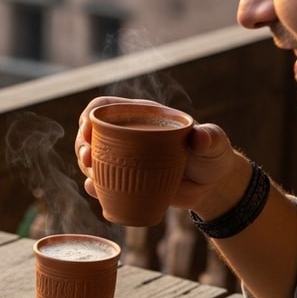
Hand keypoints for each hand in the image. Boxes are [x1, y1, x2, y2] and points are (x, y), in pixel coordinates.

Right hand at [75, 97, 247, 217]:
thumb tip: (201, 137)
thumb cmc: (213, 156)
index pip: (105, 108)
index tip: (88, 131)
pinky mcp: (125, 183)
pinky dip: (94, 187)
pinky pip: (102, 183)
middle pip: (91, 134)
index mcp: (142, 117)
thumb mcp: (214, 143)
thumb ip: (210, 137)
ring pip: (92, 159)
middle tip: (87, 158)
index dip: (91, 116)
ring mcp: (124, 161)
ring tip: (91, 175)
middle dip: (82, 144)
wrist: (212, 186)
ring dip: (85, 166)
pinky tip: (94, 189)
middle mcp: (127, 137)